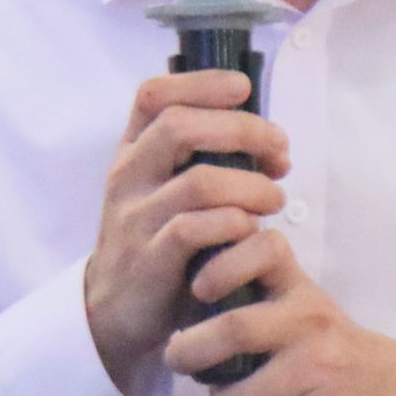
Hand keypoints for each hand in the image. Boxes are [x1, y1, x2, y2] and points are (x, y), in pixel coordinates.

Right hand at [83, 70, 289, 395]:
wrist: (115, 312)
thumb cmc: (158, 241)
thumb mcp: (165, 190)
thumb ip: (201, 158)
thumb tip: (267, 137)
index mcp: (133, 152)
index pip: (153, 96)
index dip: (201, 82)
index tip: (243, 88)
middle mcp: (129, 177)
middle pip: (179, 126)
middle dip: (242, 130)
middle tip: (280, 150)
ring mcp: (136, 218)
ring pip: (198, 182)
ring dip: (251, 185)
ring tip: (275, 198)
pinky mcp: (150, 260)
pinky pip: (195, 230)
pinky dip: (234, 224)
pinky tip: (252, 231)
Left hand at [165, 230, 395, 395]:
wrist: (386, 381)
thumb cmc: (322, 335)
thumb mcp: (297, 296)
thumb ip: (252, 285)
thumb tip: (179, 296)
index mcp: (297, 284)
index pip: (265, 250)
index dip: (224, 264)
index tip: (198, 288)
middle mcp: (308, 319)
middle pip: (236, 328)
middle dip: (191, 349)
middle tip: (175, 357)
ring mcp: (318, 367)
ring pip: (242, 393)